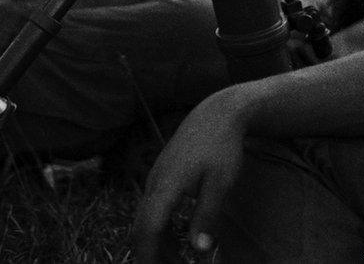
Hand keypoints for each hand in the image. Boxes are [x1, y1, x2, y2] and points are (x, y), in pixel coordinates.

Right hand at [133, 87, 246, 262]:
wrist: (216, 114)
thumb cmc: (221, 147)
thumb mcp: (220, 184)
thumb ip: (207, 216)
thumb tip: (198, 251)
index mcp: (166, 184)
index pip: (148, 227)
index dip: (148, 255)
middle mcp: (155, 181)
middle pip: (141, 225)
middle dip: (151, 254)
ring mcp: (156, 176)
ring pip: (146, 217)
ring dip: (158, 243)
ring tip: (178, 262)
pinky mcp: (162, 174)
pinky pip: (153, 207)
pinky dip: (161, 228)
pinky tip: (178, 240)